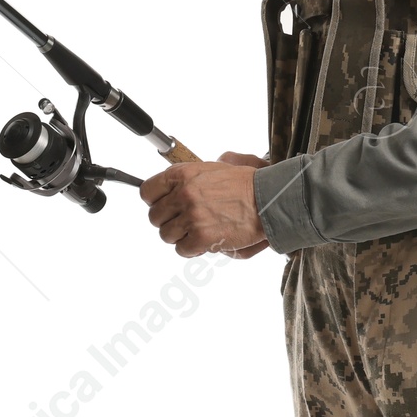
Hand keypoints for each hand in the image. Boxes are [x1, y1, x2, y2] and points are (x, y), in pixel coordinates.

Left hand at [141, 155, 267, 259]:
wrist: (269, 200)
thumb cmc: (247, 184)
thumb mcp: (216, 166)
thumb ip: (192, 175)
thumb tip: (176, 183)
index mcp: (183, 174)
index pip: (147, 191)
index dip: (155, 201)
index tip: (164, 206)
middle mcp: (183, 194)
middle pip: (154, 217)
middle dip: (168, 221)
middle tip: (184, 222)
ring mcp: (191, 217)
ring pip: (166, 236)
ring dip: (180, 237)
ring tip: (197, 231)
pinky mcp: (201, 238)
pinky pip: (182, 250)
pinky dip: (192, 249)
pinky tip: (206, 241)